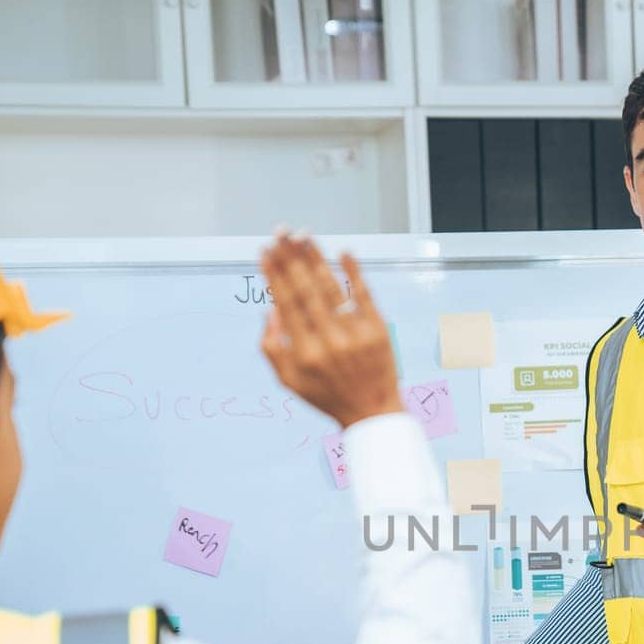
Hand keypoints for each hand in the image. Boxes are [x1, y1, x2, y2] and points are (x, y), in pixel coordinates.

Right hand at [258, 232, 400, 428]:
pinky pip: (364, 296)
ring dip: (316, 258)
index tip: (264, 251)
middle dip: (290, 257)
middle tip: (280, 232)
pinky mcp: (378, 330)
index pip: (286, 303)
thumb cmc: (326, 394)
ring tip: (303, 235)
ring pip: (332, 288)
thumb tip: (269, 309)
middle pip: (306, 290)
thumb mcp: (289, 381)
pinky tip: (343, 252)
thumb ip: (271, 347)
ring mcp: (356, 334)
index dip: (274, 274)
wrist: (373, 412)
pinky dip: (354, 273)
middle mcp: (329, 341)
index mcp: (304, 352)